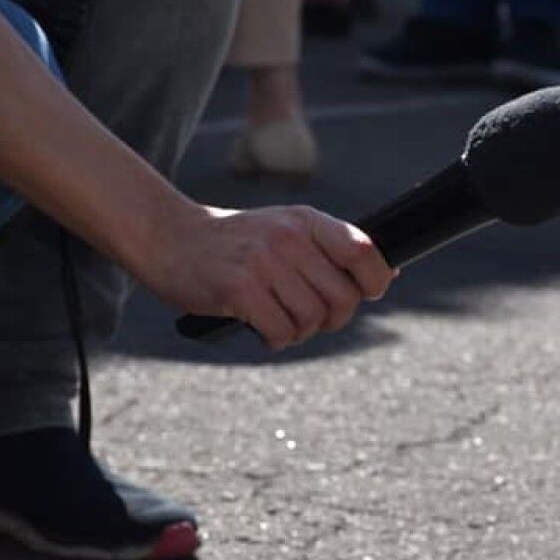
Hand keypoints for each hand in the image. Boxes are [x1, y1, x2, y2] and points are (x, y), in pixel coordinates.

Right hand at [134, 204, 395, 350]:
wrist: (170, 237)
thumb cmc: (238, 242)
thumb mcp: (287, 229)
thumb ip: (333, 249)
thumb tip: (389, 274)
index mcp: (307, 221)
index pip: (364, 251)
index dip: (374, 281)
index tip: (366, 293)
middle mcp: (289, 238)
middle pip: (343, 297)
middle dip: (333, 318)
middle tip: (308, 316)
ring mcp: (263, 262)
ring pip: (313, 319)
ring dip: (300, 330)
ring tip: (279, 318)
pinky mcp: (237, 289)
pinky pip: (282, 332)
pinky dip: (277, 339)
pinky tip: (262, 328)